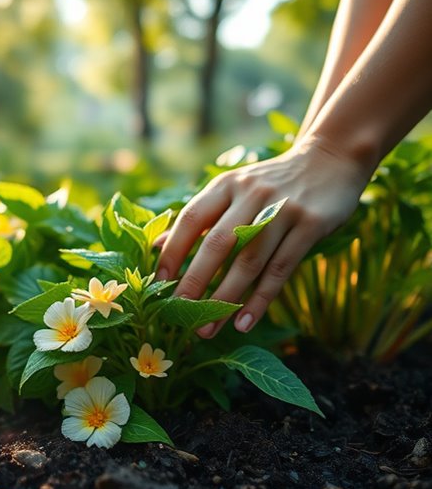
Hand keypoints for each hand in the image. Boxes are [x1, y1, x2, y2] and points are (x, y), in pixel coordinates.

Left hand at [156, 138, 372, 337]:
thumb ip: (200, 217)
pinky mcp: (310, 225)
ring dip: (226, 299)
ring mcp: (283, 210)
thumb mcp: (233, 190)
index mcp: (226, 185)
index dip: (173, 251)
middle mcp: (251, 195)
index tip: (157, 281)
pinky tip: (244, 323)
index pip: (191, 219)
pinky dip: (260, 300)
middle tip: (179, 313)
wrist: (330, 159)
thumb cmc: (271, 183)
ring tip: (208, 329)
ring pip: (249, 261)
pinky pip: (280, 270)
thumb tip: (156, 246)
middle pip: (217, 243)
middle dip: (195, 281)